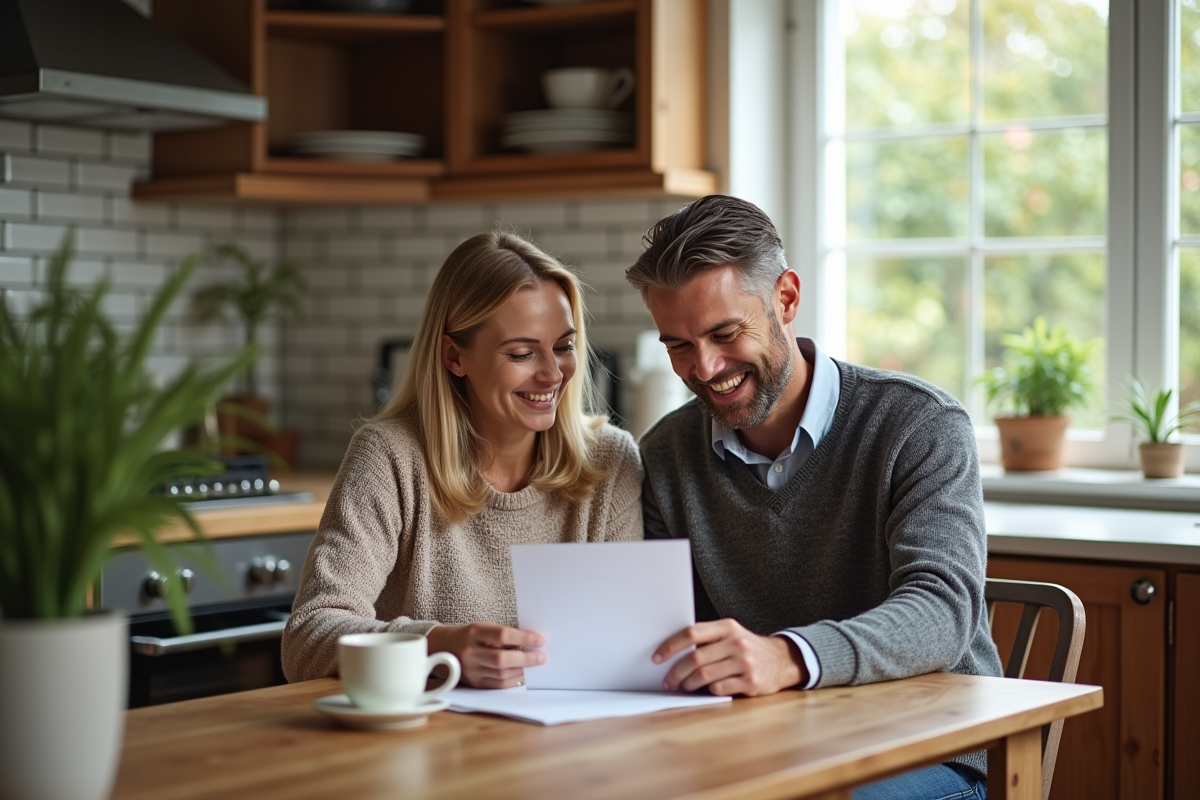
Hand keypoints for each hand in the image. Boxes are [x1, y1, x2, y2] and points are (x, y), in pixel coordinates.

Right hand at [426, 622, 544, 688]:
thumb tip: (531, 642)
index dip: (523, 637)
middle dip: (525, 659)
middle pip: (501, 659)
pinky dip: (513, 679)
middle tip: (541, 657)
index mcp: (474, 633)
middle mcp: (470, 652)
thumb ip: (504, 634)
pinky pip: (498, 684)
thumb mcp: (484, 627)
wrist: (445, 647)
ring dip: (522, 670)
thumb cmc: (471, 636)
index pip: (502, 635)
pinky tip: (523, 674)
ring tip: (534, 665)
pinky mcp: (474, 683)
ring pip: (501, 674)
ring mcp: (471, 670)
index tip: (540, 640)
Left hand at [653, 619, 805, 695]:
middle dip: (676, 672)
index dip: (670, 646)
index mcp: (727, 627)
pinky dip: (708, 690)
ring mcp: (745, 663)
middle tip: (667, 681)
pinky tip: (706, 690)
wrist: (782, 660)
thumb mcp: (731, 635)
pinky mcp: (751, 682)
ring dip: (688, 684)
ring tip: (683, 686)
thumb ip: (707, 639)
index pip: (691, 633)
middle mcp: (736, 642)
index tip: (657, 657)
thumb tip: (672, 652)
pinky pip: (719, 688)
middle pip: (695, 658)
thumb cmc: (747, 648)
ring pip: (704, 675)